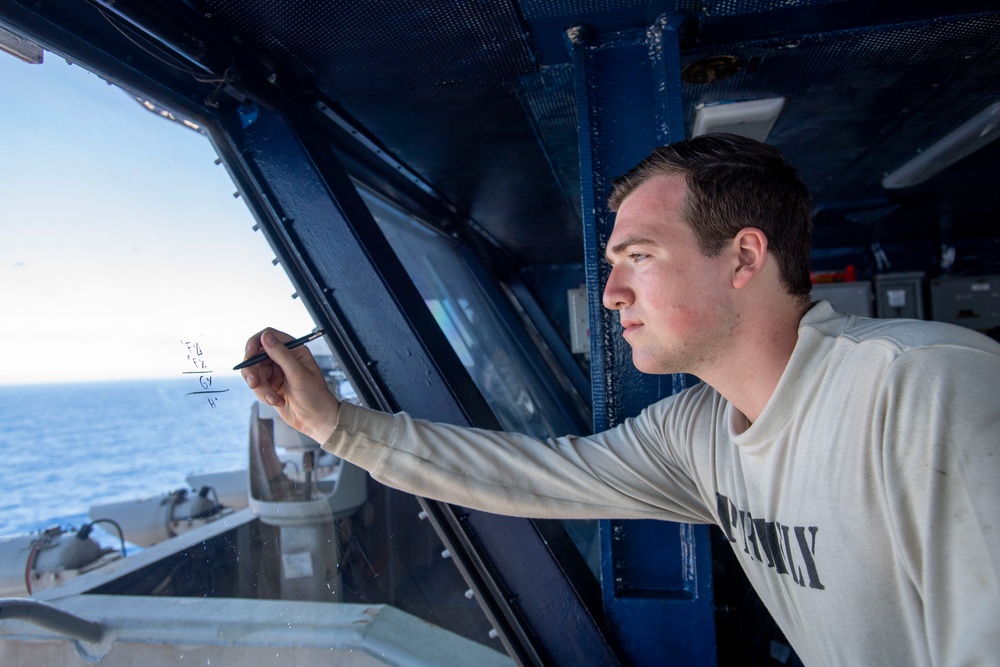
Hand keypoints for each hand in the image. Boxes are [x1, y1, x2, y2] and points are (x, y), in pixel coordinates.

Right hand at [240, 327, 340, 442]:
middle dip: (254, 371)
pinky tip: (278, 401)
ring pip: (254, 373)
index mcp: (294, 350)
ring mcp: (276, 372)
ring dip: (261, 388)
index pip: (268, 336)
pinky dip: (264, 395)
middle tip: (254, 383)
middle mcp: (283, 358)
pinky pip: (257, 386)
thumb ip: (281, 355)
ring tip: (274, 399)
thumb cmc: (315, 396)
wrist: (316, 420)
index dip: (255, 343)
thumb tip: (265, 337)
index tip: (249, 356)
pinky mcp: (270, 386)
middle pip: (256, 356)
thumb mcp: (298, 374)